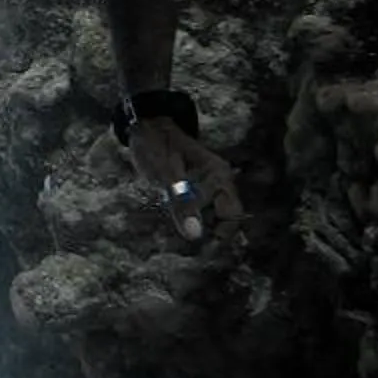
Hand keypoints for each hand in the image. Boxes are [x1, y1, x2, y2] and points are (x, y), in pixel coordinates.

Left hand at [125, 115, 241, 247]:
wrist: (145, 126)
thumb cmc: (156, 145)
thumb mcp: (165, 175)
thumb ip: (181, 204)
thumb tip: (194, 235)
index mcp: (218, 175)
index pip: (232, 214)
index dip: (222, 235)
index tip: (204, 252)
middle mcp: (219, 181)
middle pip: (224, 218)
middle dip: (209, 235)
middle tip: (188, 249)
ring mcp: (207, 184)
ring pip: (210, 216)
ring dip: (198, 228)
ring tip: (179, 238)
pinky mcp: (194, 187)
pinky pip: (198, 209)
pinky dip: (188, 219)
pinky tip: (175, 223)